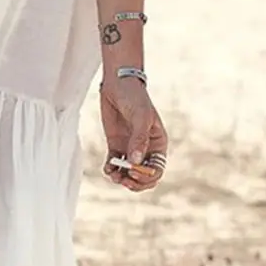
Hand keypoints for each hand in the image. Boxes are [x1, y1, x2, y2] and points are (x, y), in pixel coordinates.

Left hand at [100, 77, 167, 191]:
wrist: (117, 84)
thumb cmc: (135, 97)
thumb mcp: (141, 117)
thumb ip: (139, 139)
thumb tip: (135, 162)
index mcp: (157, 144)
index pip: (157, 169)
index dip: (147, 176)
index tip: (134, 172)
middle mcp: (145, 149)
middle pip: (144, 175)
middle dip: (135, 182)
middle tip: (124, 180)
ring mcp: (129, 147)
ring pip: (128, 172)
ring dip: (122, 178)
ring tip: (114, 176)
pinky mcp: (115, 144)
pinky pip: (114, 163)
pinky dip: (111, 170)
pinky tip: (107, 169)